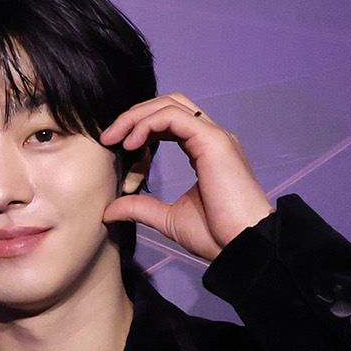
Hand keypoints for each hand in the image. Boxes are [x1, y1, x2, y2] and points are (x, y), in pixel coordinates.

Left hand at [101, 94, 272, 261]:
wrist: (243, 245)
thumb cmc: (215, 235)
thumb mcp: (167, 219)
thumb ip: (140, 208)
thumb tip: (109, 210)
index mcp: (203, 150)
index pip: (168, 122)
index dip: (139, 128)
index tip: (115, 148)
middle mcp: (210, 137)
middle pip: (168, 104)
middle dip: (134, 115)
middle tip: (107, 137)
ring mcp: (214, 136)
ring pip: (170, 105)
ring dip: (137, 117)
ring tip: (113, 138)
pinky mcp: (213, 142)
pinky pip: (175, 118)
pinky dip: (148, 124)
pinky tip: (132, 144)